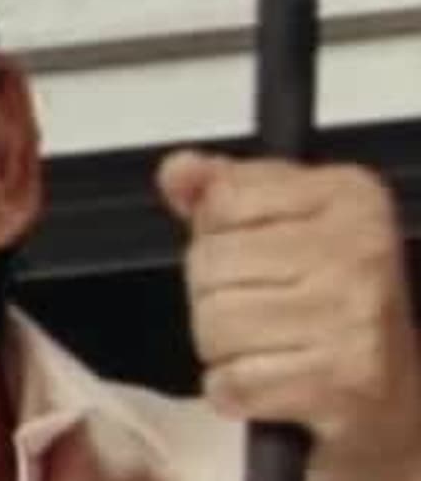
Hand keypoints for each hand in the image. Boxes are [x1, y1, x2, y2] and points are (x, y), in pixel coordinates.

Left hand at [159, 151, 420, 480]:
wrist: (392, 399)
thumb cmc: (333, 307)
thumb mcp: (284, 227)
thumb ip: (225, 192)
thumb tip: (178, 171)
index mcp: (348, 195)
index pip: (220, 200)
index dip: (216, 236)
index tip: (260, 256)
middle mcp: (359, 248)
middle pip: (208, 264)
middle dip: (215, 297)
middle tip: (265, 313)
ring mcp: (353, 315)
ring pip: (212, 324)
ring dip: (223, 350)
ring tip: (270, 350)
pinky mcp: (341, 382)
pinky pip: (231, 382)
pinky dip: (236, 392)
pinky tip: (272, 386)